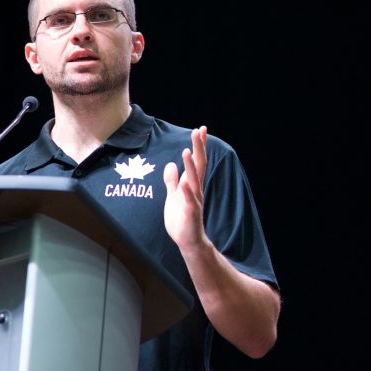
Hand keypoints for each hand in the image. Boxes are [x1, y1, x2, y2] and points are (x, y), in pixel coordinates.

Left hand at [163, 126, 208, 251]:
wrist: (187, 241)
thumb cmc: (181, 219)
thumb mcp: (172, 196)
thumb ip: (172, 181)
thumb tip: (171, 165)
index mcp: (191, 185)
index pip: (196, 161)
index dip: (198, 146)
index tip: (200, 129)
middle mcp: (195, 190)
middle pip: (199, 165)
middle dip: (198, 148)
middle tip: (199, 131)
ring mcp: (194, 201)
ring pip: (194, 181)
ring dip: (191, 167)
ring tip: (187, 151)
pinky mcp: (191, 214)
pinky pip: (190, 202)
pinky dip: (188, 192)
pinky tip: (186, 183)